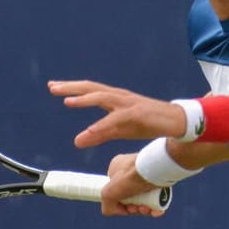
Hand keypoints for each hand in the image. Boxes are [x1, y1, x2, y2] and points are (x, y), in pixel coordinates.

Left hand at [48, 80, 185, 147]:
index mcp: (115, 99)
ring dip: (84, 99)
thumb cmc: (148, 123)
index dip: (72, 88)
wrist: (177, 122)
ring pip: (102, 97)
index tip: (54, 87)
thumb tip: (76, 141)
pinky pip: (116, 118)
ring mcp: (128, 103)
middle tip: (52, 87)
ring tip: (67, 101)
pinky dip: (102, 124)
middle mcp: (119, 97)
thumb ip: (98, 134)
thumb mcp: (119, 130)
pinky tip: (90, 130)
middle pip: (92, 87)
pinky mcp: (137, 114)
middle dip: (71, 87)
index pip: (90, 90)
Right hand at [102, 153, 164, 217]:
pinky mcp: (159, 179)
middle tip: (137, 209)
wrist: (156, 168)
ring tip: (148, 209)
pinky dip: (156, 207)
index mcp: (117, 168)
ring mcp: (146, 174)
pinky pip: (156, 196)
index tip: (126, 209)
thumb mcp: (109, 193)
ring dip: (144, 209)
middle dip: (134, 208)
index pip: (115, 191)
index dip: (120, 204)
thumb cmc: (131, 177)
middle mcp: (131, 170)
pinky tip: (157, 211)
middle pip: (130, 197)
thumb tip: (111, 211)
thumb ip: (106, 205)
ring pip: (144, 198)